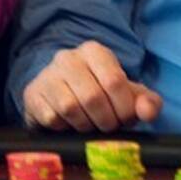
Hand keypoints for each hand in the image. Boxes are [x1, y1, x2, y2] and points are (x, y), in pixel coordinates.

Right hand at [21, 41, 161, 132]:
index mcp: (95, 51)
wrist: (58, 98)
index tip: (125, 119)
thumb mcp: (127, 96)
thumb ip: (147, 102)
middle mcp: (68, 57)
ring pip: (71, 108)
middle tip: (108, 127)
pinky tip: (68, 123)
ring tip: (89, 124)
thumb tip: (147, 112)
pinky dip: (65, 128)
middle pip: (93, 97)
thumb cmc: (99, 95)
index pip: (114, 81)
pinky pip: (52, 118)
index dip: (124, 108)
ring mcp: (47, 75)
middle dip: (106, 121)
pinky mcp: (33, 94)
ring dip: (85, 125)